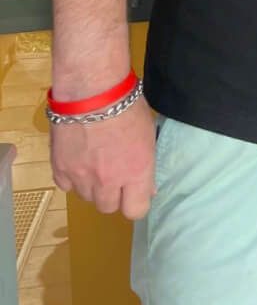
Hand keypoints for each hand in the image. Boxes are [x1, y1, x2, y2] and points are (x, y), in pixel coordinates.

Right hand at [51, 99, 155, 219]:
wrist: (91, 94)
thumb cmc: (128, 107)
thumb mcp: (148, 136)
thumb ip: (146, 165)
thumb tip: (148, 188)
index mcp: (136, 173)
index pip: (136, 211)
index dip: (136, 203)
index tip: (135, 193)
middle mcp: (109, 181)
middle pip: (108, 207)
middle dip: (112, 195)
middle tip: (114, 176)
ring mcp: (81, 177)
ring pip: (86, 197)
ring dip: (92, 186)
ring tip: (95, 163)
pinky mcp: (60, 169)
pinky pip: (66, 186)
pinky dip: (72, 178)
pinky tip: (78, 161)